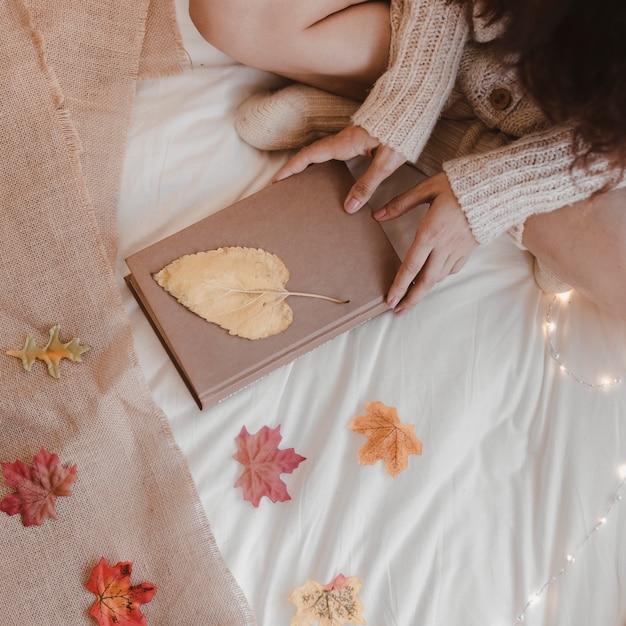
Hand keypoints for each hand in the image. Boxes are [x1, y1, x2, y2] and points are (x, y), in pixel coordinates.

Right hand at [273, 125, 405, 213]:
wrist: (415, 103)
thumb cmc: (403, 131)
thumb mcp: (386, 163)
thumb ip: (367, 185)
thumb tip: (348, 207)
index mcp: (345, 144)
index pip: (310, 156)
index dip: (291, 168)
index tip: (276, 180)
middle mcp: (343, 139)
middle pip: (311, 154)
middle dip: (294, 167)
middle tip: (281, 182)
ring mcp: (350, 137)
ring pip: (322, 151)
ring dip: (307, 163)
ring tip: (299, 179)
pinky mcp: (359, 137)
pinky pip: (333, 150)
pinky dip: (322, 160)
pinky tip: (327, 170)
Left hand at [375, 172, 478, 313]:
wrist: (496, 187)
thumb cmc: (460, 185)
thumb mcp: (427, 189)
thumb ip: (401, 203)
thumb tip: (377, 215)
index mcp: (430, 233)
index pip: (411, 266)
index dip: (399, 286)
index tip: (390, 300)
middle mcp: (444, 246)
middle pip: (426, 280)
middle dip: (411, 298)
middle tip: (399, 311)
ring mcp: (458, 250)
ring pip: (439, 277)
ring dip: (424, 289)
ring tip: (412, 296)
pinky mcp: (469, 249)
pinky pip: (452, 269)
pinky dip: (440, 276)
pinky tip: (433, 276)